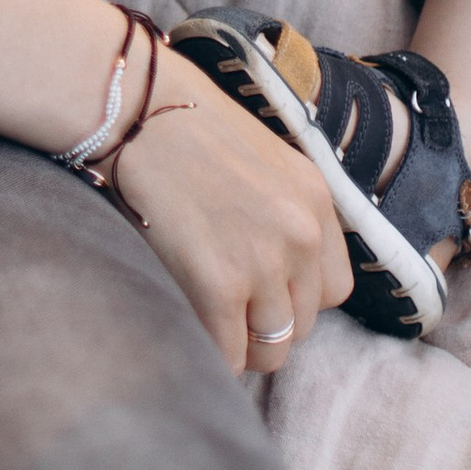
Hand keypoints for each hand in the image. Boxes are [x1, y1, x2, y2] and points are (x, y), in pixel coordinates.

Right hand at [119, 53, 352, 374]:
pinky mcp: (219, 286)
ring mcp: (263, 263)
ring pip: (272, 351)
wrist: (136, 113)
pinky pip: (230, 356)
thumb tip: (277, 272)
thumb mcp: (265, 162)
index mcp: (315, 202)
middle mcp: (301, 235)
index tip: (260, 290)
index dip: (294, 297)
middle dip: (265, 323)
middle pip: (303, 325)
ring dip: (240, 345)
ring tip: (206, 322)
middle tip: (224, 307)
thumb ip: (284, 214)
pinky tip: (189, 329)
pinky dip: (211, 354)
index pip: (334, 290)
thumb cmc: (185, 132)